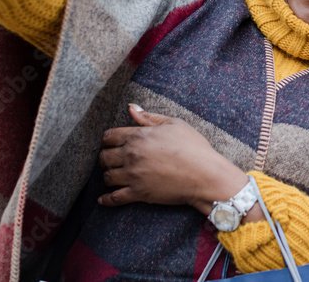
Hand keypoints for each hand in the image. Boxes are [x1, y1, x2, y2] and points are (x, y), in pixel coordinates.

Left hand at [98, 104, 250, 214]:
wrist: (204, 175)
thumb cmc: (193, 147)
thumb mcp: (174, 124)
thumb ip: (149, 117)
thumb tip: (131, 107)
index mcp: (138, 136)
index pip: (109, 136)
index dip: (108, 139)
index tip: (112, 142)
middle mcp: (131, 155)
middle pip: (104, 157)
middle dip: (106, 157)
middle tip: (112, 159)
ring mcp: (133, 176)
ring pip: (107, 177)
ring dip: (108, 175)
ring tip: (114, 175)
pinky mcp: (138, 193)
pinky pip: (114, 198)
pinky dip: (106, 200)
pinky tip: (103, 199)